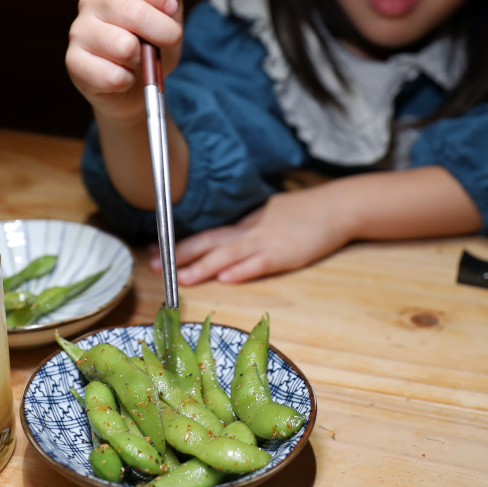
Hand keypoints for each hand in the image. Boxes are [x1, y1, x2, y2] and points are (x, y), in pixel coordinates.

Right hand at [66, 0, 183, 123]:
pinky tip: (124, 76)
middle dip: (162, 30)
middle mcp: (90, 3)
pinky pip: (113, 76)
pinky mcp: (74, 63)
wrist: (138, 85)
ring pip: (124, 46)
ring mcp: (78, 32)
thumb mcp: (170, 15)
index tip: (171, 8)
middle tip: (170, 39)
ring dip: (142, 59)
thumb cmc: (153, 43)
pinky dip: (128, 80)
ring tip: (139, 59)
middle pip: (130, 10)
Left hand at [151, 187, 348, 284]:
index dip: (178, 242)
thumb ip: (243, 227)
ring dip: (204, 267)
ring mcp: (266, 243)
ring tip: (182, 278)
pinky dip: (243, 271)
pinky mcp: (285, 254)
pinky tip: (227, 279)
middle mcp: (249, 232)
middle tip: (152, 265)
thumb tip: (220, 239)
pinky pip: (260, 264)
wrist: (335, 207)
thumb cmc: (302, 212)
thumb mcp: (266, 215)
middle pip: (208, 243)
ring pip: (228, 255)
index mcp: (243, 224)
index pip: (204, 233)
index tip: (152, 248)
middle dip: (179, 255)